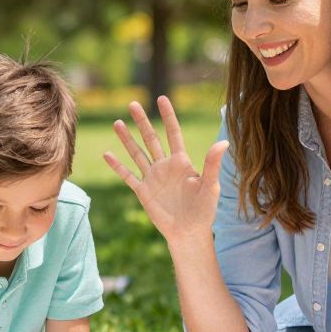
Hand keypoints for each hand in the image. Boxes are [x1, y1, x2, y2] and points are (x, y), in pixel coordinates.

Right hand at [104, 96, 229, 249]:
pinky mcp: (143, 191)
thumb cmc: (204, 211)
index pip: (173, 133)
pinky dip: (117, 165)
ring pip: (137, 153)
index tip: (162, 98)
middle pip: (151, 138)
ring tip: (117, 122)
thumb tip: (223, 143)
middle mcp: (165, 166)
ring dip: (127, 139)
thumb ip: (212, 164)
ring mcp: (152, 177)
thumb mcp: (210, 186)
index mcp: (182, 162)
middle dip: (142, 121)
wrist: (189, 232)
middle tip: (133, 103)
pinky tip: (107, 154)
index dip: (168, 116)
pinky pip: (127, 175)